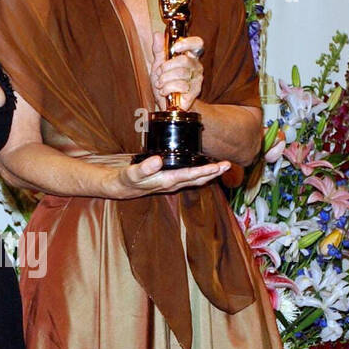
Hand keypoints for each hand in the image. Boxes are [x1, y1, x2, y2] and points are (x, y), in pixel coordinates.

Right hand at [107, 152, 230, 198]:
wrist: (120, 188)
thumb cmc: (126, 180)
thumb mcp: (132, 173)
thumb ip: (144, 168)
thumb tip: (157, 160)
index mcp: (166, 181)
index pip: (190, 175)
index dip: (205, 171)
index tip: (218, 166)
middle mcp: (172, 184)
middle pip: (198, 179)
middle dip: (213, 173)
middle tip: (228, 165)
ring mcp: (172, 183)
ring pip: (195, 179)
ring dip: (209, 173)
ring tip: (222, 166)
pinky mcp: (170, 180)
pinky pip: (189, 177)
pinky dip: (199, 172)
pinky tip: (204, 167)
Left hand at [150, 32, 203, 111]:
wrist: (165, 103)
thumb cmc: (164, 82)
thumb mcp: (158, 64)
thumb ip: (158, 50)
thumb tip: (157, 34)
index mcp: (189, 56)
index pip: (197, 44)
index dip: (187, 43)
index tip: (175, 48)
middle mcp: (196, 66)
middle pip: (184, 60)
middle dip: (166, 68)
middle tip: (159, 74)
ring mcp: (197, 79)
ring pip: (181, 74)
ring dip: (165, 80)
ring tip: (161, 84)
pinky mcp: (195, 91)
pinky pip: (181, 86)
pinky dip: (168, 89)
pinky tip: (165, 92)